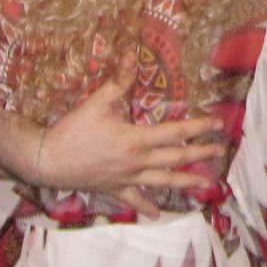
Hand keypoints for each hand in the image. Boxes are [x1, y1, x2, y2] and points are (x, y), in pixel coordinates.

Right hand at [33, 57, 227, 215]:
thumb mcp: (99, 101)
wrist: (47, 160)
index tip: (218, 124)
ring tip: (205, 185)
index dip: (199, 127)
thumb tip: (132, 52)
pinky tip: (157, 214)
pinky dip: (145, 206)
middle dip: (200, 154)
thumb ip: (119, 79)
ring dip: (185, 182)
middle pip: (176, 158)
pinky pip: (133, 200)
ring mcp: (126, 179)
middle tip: (219, 151)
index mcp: (136, 139)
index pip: (176, 132)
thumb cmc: (73, 129)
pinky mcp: (112, 189)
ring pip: (161, 182)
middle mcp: (137, 162)